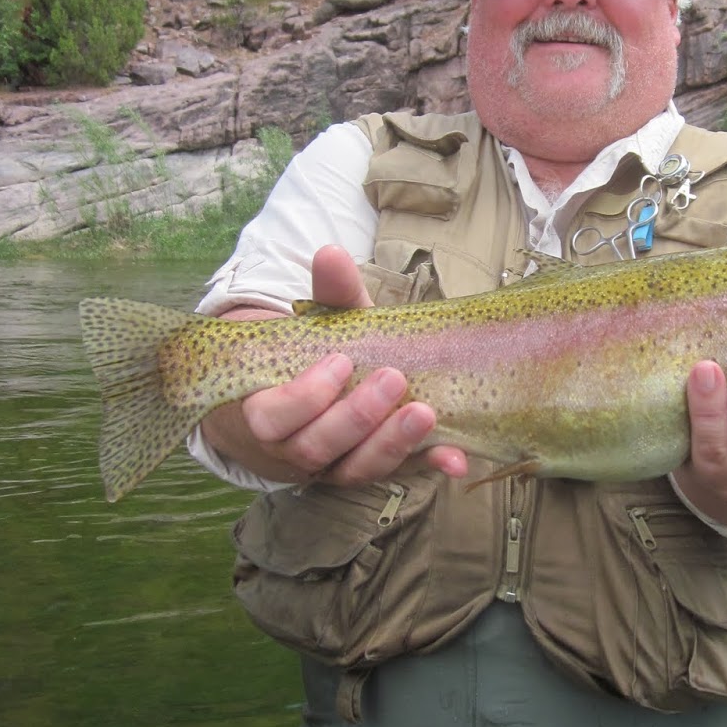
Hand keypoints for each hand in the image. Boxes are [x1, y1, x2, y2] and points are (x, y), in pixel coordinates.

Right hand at [201, 244, 469, 487]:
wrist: (317, 396)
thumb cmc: (314, 356)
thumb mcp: (323, 324)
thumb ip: (328, 293)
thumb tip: (331, 254)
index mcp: (269, 414)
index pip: (273, 420)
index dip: (305, 398)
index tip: (340, 362)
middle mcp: (299, 449)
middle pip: (319, 447)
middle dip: (356, 417)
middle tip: (392, 380)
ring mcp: (338, 465)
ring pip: (358, 468)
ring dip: (393, 443)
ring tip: (425, 413)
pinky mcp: (376, 468)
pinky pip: (401, 473)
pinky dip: (429, 465)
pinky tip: (456, 460)